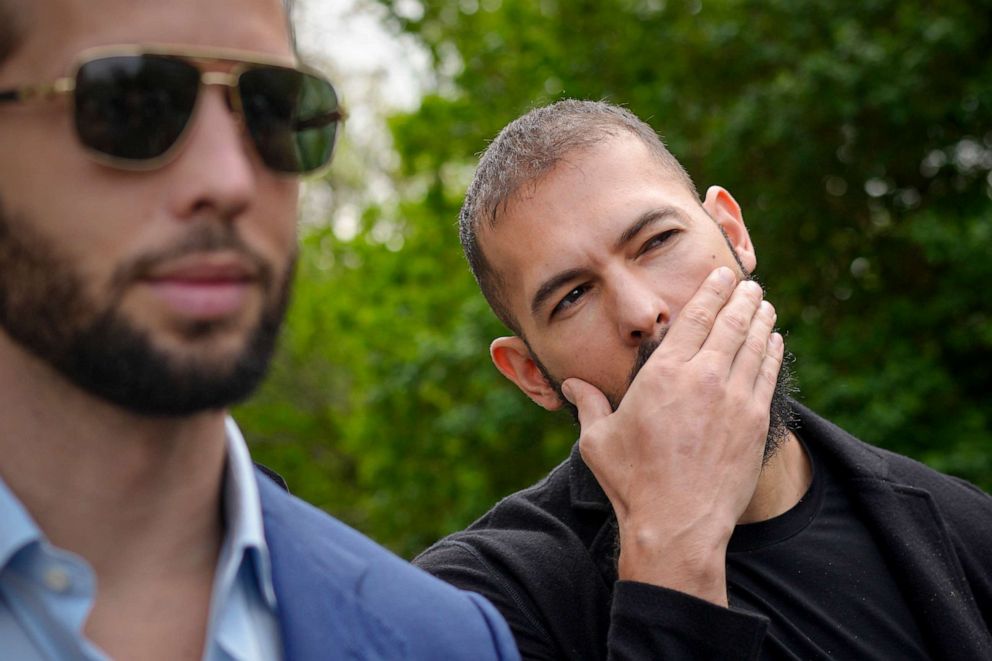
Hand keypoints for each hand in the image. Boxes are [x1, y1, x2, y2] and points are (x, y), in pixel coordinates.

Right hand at [561, 266, 783, 605]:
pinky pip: (767, 375)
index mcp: (662, 374)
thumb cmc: (632, 482)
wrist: (677, 523)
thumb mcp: (598, 440)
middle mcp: (702, 377)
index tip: (722, 275)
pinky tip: (774, 342)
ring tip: (765, 306)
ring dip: (761, 320)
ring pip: (754, 345)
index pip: (694, 318)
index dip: (711, 291)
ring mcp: (734, 399)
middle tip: (750, 284)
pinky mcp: (754, 422)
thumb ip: (588, 404)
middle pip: (730, 323)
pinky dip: (771, 353)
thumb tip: (570, 383)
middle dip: (742, 298)